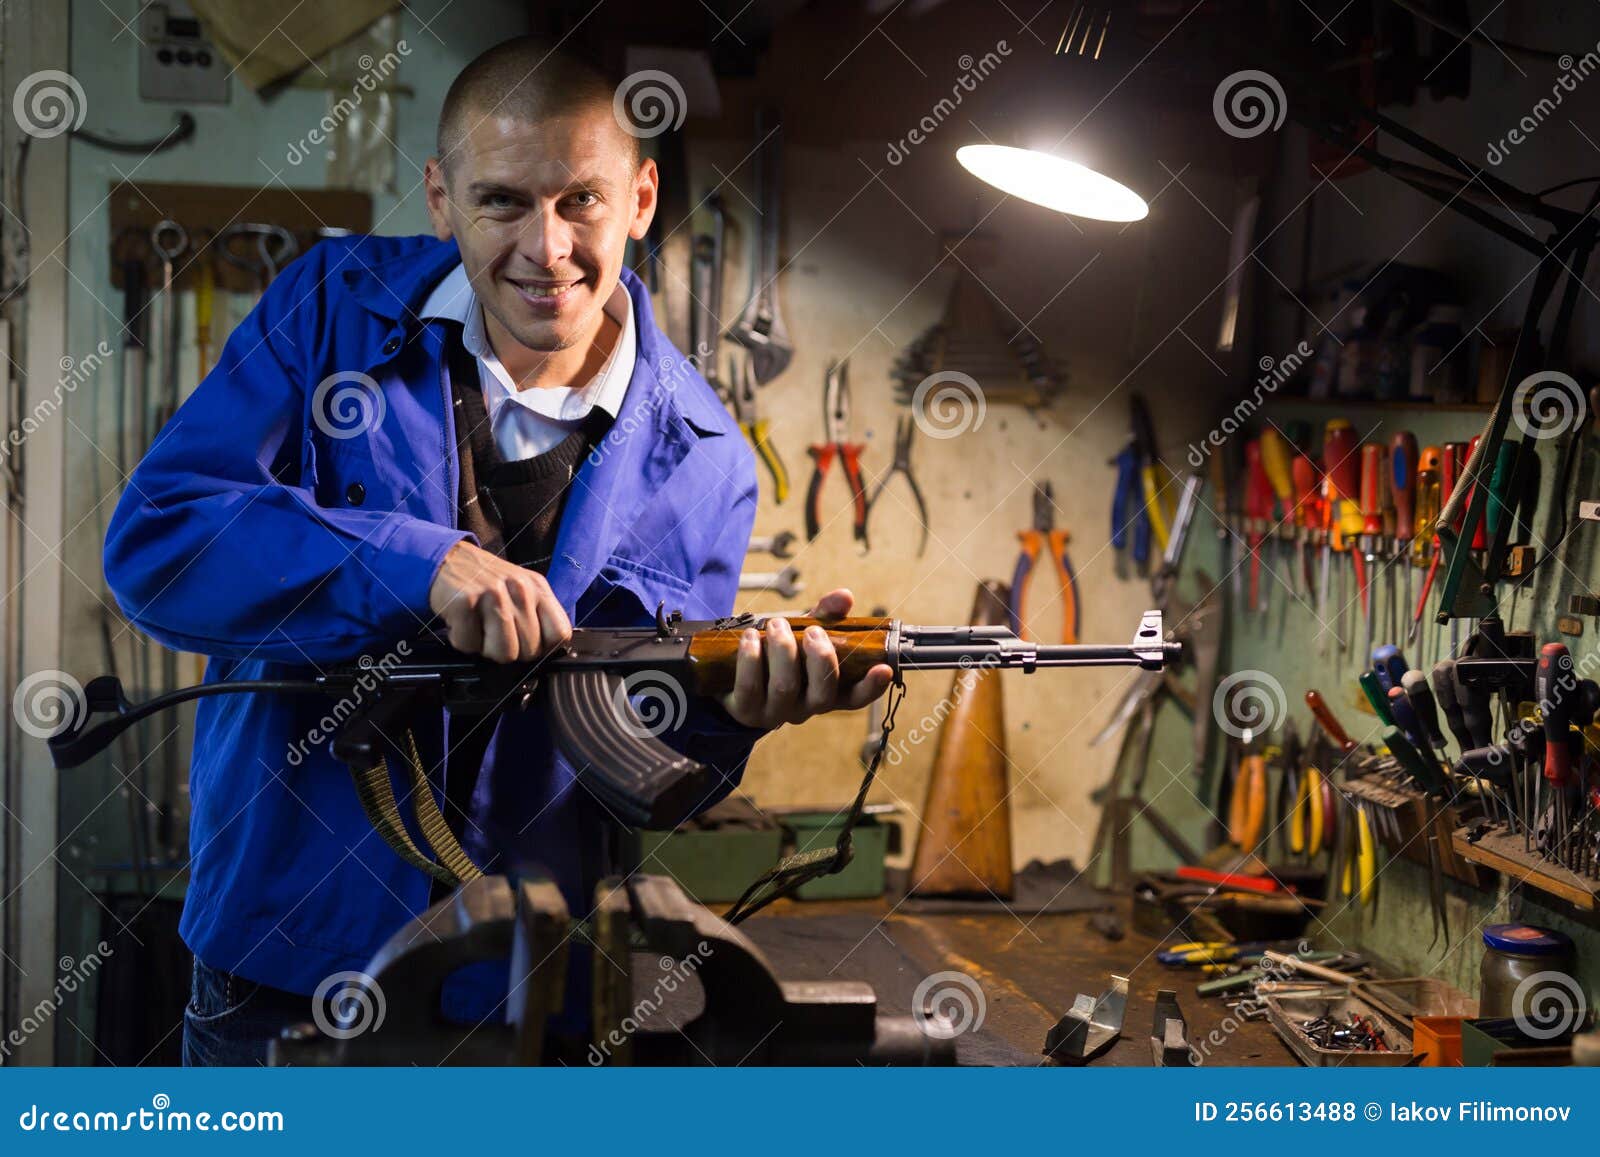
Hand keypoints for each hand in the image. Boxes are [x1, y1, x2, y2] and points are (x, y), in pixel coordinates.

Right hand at [428, 540, 570, 662]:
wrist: (446, 559)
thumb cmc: (486, 582)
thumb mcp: (521, 590)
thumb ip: (537, 616)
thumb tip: (545, 652)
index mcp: (538, 588)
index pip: (560, 633)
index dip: (544, 649)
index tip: (528, 646)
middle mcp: (519, 589)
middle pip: (530, 650)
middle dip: (510, 651)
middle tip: (494, 633)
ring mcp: (492, 594)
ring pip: (504, 652)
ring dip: (486, 649)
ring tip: (479, 629)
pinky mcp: (464, 601)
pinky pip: (469, 645)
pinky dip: (461, 641)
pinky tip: (462, 623)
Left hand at [721, 588, 892, 729]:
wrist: (732, 678)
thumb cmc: (777, 655)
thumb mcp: (803, 634)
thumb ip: (824, 616)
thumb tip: (845, 596)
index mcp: (826, 692)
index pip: (854, 697)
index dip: (872, 687)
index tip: (884, 668)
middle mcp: (805, 707)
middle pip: (823, 694)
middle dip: (821, 658)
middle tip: (813, 631)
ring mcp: (775, 712)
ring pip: (786, 687)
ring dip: (783, 650)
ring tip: (776, 624)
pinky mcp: (745, 710)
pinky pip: (750, 686)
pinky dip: (751, 657)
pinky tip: (750, 637)